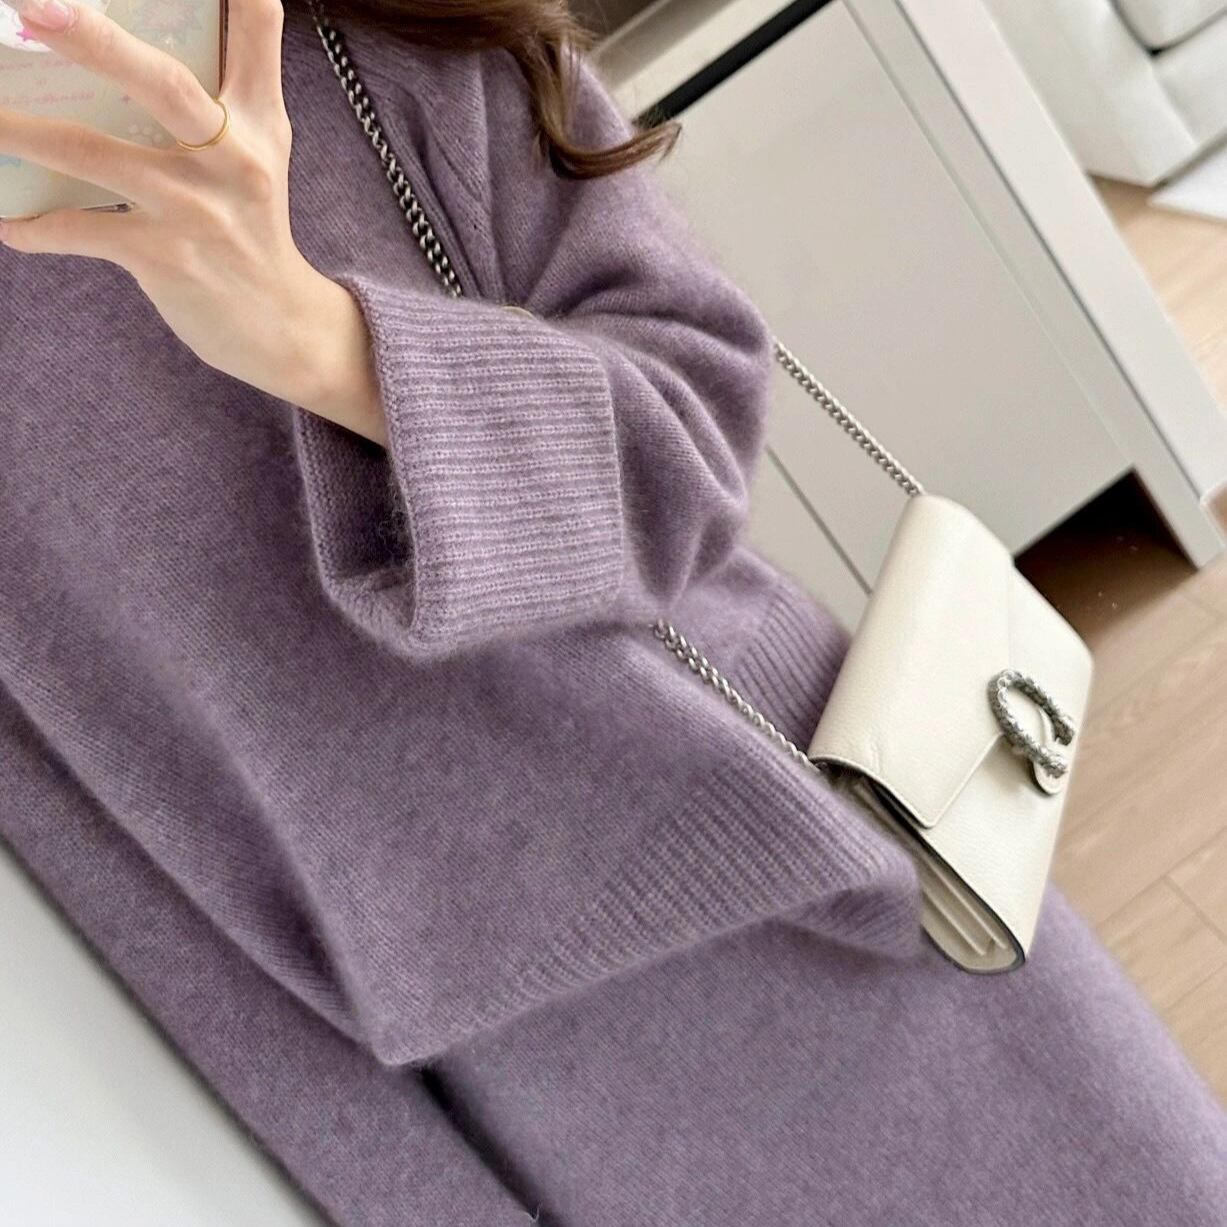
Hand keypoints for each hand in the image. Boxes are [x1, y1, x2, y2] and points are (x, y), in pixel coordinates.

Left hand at [0, 0, 387, 444]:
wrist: (280, 327)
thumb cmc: (253, 223)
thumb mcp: (262, 150)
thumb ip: (236, 82)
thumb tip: (186, 18)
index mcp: (258, 120)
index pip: (257, 25)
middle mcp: (234, 158)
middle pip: (162, 83)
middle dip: (92, 40)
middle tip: (30, 3)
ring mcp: (196, 210)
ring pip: (96, 155)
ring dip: (22, 131)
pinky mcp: (166, 258)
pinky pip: (81, 232)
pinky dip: (35, 229)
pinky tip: (7, 223)